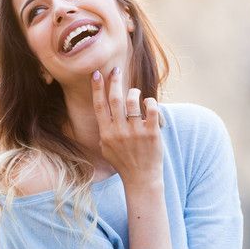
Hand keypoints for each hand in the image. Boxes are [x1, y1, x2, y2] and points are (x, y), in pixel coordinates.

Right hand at [91, 67, 163, 189]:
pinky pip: (151, 109)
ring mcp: (136, 132)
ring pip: (133, 101)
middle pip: (115, 99)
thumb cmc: (123, 163)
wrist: (141, 179)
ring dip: (134, 92)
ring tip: (135, 92)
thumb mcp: (106, 149)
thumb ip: (104, 131)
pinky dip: (150, 101)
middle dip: (115, 81)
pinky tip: (148, 102)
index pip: (99, 105)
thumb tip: (103, 113)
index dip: (97, 88)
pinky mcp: (151, 133)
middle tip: (116, 70)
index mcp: (106, 133)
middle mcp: (119, 131)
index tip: (97, 73)